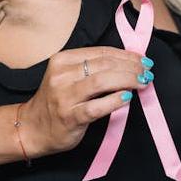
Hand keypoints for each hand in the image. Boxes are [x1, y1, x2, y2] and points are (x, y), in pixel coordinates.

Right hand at [20, 46, 154, 156]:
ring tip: (143, 82)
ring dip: (127, 80)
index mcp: (62, 59)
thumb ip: (93, 69)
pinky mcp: (69, 116)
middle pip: (104, 65)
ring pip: (102, 81)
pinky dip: (115, 100)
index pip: (101, 52)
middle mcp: (61, 75)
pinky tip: (128, 97)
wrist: (33, 128)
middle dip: (131, 67)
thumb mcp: (69, 77)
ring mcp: (64, 96)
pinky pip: (97, 106)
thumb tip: (131, 63)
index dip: (126, 55)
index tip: (143, 60)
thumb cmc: (57, 102)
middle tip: (147, 72)